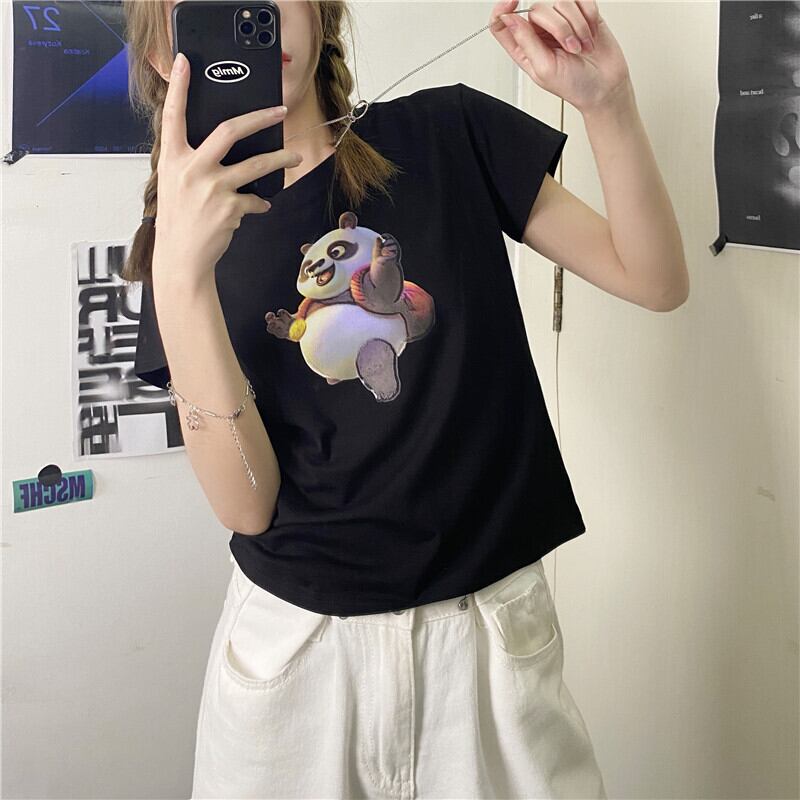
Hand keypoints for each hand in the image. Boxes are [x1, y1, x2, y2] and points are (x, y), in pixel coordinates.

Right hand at [154, 52, 301, 279]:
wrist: (180, 258)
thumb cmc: (178, 221)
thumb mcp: (174, 184)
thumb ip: (191, 163)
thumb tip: (220, 149)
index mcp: (173, 159)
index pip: (174, 116)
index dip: (180, 88)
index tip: (185, 62)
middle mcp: (192, 168)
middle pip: (230, 130)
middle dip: (259, 117)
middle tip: (280, 111)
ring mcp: (212, 187)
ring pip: (255, 164)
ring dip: (279, 160)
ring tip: (294, 160)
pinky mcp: (230, 208)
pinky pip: (254, 199)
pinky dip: (259, 203)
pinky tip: (259, 206)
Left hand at [489, 1, 631, 113]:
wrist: (605, 86)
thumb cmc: (574, 85)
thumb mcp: (544, 69)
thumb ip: (526, 42)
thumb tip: (509, 19)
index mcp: (524, 48)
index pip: (502, 23)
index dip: (502, 9)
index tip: (512, 1)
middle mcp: (539, 32)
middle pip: (537, 9)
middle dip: (559, 27)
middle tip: (572, 48)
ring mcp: (560, 21)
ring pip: (561, 2)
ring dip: (577, 25)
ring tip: (583, 46)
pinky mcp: (581, 14)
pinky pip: (582, 0)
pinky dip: (589, 17)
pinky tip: (591, 34)